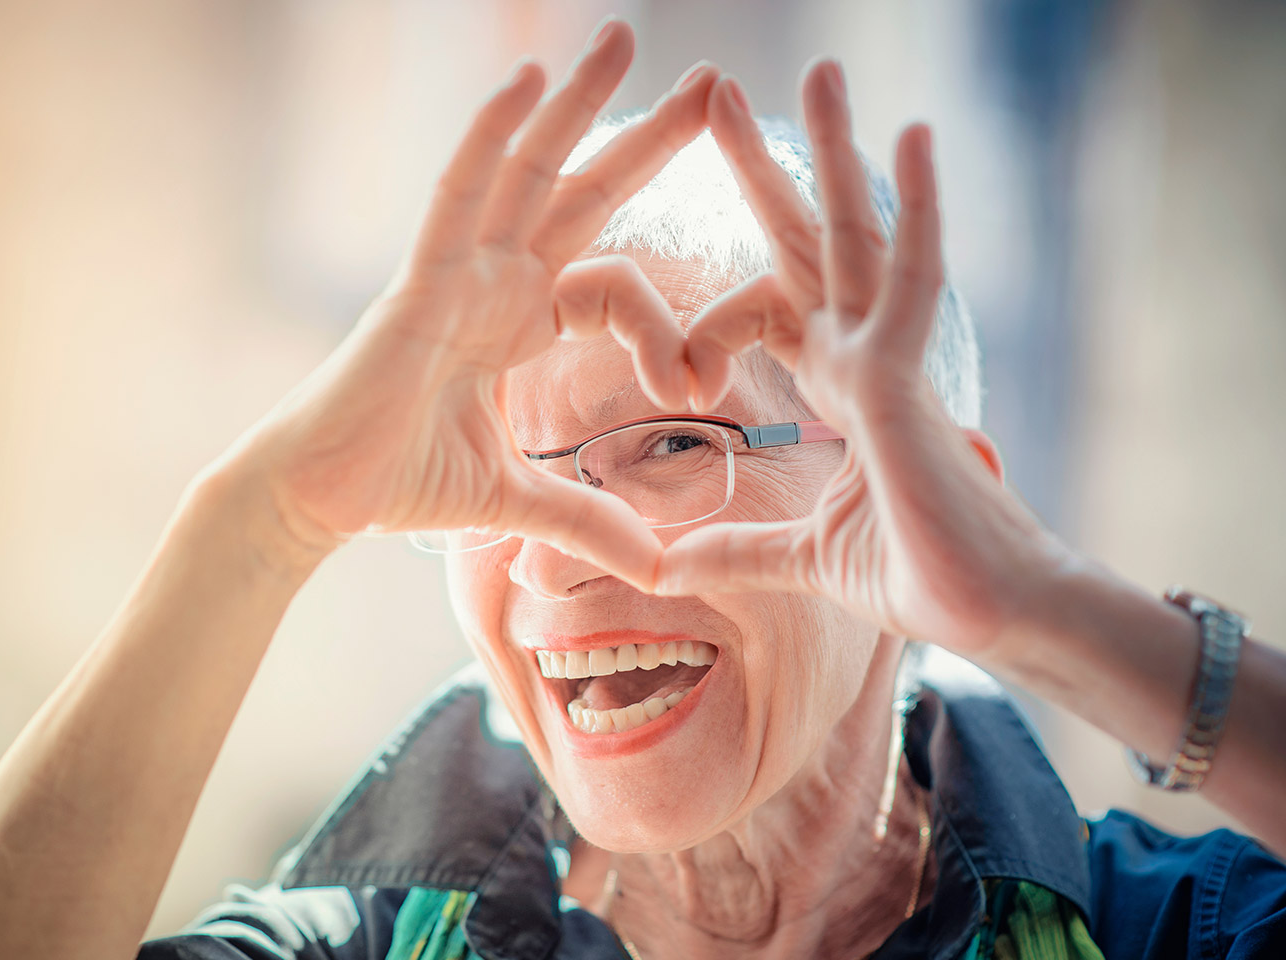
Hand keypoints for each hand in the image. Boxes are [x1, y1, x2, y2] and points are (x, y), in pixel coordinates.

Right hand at [225, 20, 718, 589]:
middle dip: (647, 139)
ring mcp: (455, 273)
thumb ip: (590, 521)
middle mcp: (493, 282)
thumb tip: (663, 568)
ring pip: (525, 171)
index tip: (701, 383)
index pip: (614, 284)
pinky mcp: (416, 283)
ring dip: (576, 103)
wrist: (320, 500)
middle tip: (713, 83)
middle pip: (583, 191)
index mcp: (519, 322)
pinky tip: (526, 81)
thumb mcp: (518, 499)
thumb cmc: (401, 484)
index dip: (667, 324)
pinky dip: (488, 138)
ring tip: (625, 38)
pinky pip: (456, 197)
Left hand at [656, 62, 1067, 656]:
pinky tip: (913, 134)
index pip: (770, 306)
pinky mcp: (910, 381)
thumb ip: (735, 547)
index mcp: (841, 387)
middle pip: (806, 243)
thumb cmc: (919, 576)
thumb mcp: (800, 556)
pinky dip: (915, 210)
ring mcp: (889, 361)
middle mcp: (865, 357)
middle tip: (717, 95)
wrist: (992, 615)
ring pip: (858, 236)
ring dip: (836, 153)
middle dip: (763, 170)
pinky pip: (912, 280)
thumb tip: (662, 568)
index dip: (711, 318)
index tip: (674, 371)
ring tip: (821, 72)